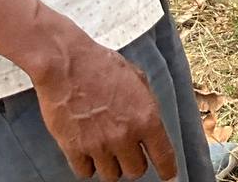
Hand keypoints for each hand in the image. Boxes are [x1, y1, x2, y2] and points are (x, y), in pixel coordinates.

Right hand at [30, 29, 176, 181]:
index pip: (163, 155)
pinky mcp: (74, 149)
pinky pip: (85, 173)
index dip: (168, 170)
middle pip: (136, 171)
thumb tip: (150, 122)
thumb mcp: (138, 80)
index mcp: (146, 118)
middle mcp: (125, 136)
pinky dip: (88, 166)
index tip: (169, 176)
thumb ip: (146, 105)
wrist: (68, 65)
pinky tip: (88, 153)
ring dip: (112, 166)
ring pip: (111, 176)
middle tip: (129, 153)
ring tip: (108, 152)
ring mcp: (98, 145)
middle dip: (135, 163)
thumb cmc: (104, 67)